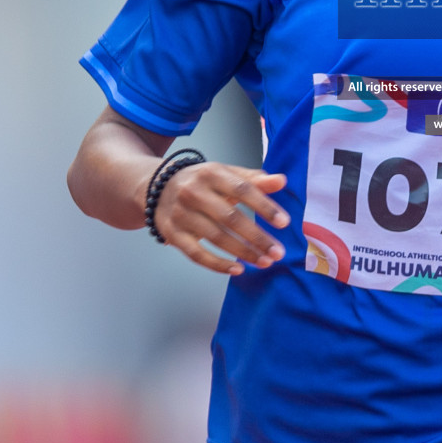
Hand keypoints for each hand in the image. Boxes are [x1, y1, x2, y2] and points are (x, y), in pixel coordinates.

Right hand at [154, 163, 290, 274]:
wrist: (157, 186)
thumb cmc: (202, 181)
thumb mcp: (226, 173)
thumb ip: (254, 180)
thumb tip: (282, 181)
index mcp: (212, 173)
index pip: (242, 190)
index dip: (264, 207)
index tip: (284, 223)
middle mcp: (194, 192)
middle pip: (230, 218)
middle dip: (257, 237)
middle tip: (278, 252)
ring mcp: (181, 214)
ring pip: (216, 238)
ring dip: (243, 253)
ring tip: (264, 262)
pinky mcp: (173, 234)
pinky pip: (196, 254)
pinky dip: (218, 264)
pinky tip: (238, 269)